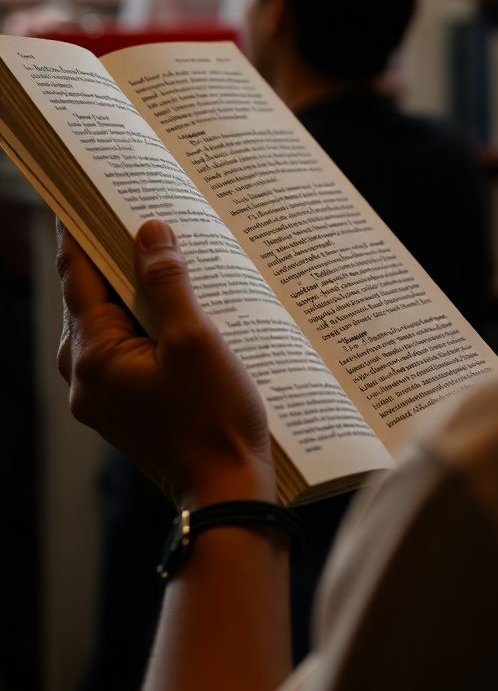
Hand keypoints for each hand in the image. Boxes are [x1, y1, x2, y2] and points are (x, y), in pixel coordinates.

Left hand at [56, 219, 275, 507]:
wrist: (227, 495)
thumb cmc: (214, 420)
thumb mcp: (196, 340)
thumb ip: (168, 282)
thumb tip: (149, 231)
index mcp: (93, 357)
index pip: (77, 277)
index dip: (79, 232)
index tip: (81, 195)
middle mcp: (85, 378)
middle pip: (88, 300)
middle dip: (109, 259)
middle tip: (130, 215)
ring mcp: (103, 399)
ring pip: (107, 327)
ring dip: (131, 293)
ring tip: (160, 256)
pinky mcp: (126, 412)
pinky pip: (123, 353)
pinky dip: (141, 325)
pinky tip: (173, 311)